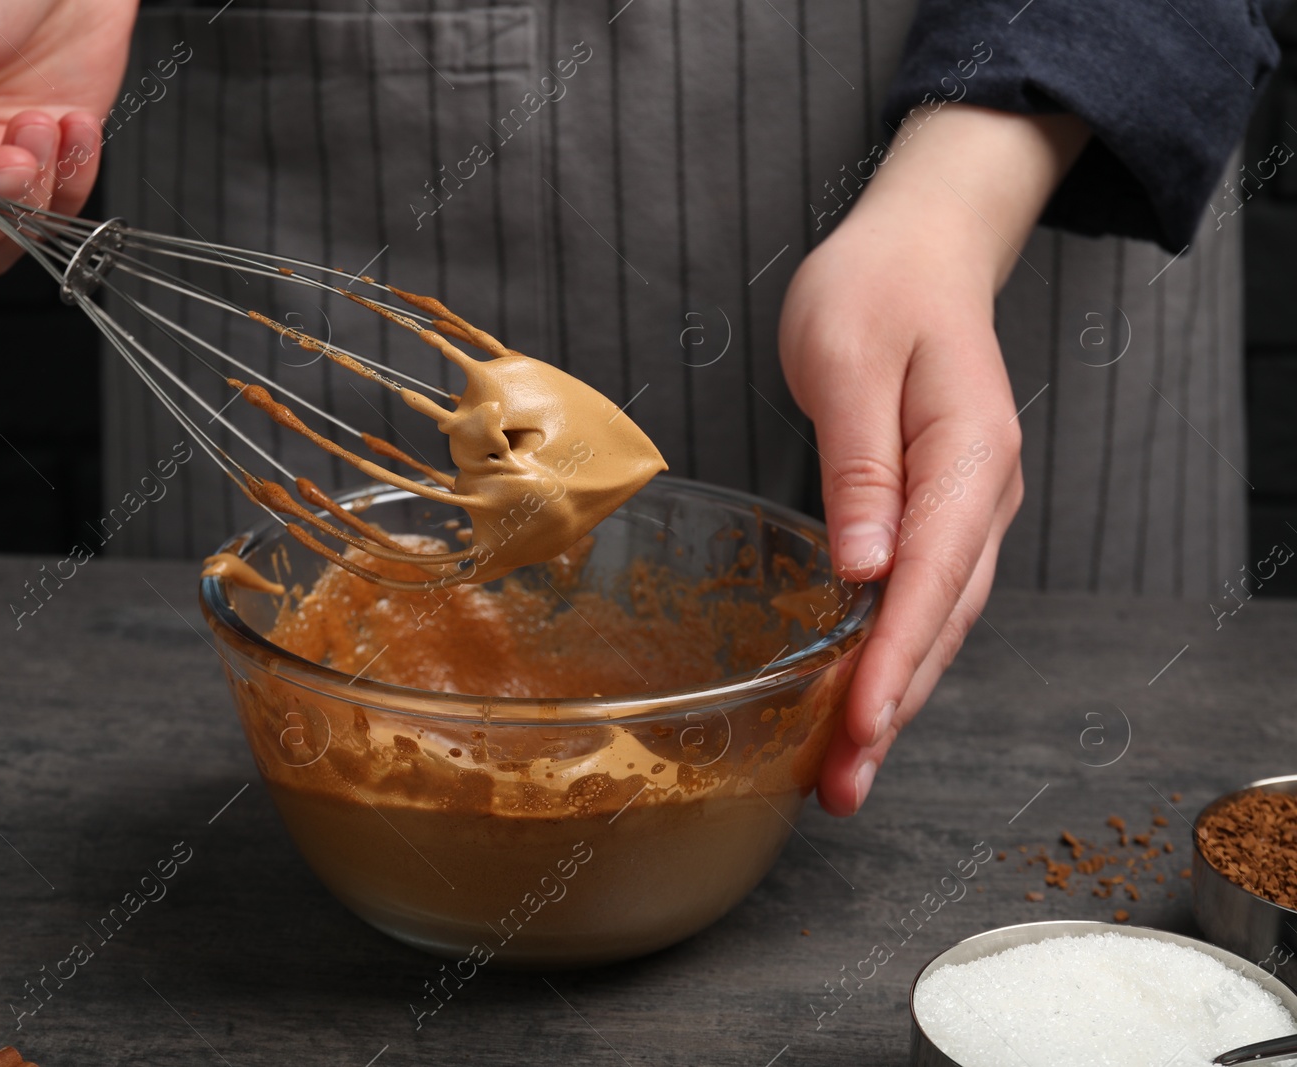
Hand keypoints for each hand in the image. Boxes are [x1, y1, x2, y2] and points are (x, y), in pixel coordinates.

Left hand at [779, 104, 1088, 816]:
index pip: (932, 577)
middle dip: (892, 709)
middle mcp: (981, 495)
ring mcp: (967, 510)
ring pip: (936, 623)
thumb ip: (859, 464)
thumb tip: (863, 567)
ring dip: (893, 699)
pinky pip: (921, 602)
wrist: (917, 253)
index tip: (860, 725)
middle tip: (839, 786)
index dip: (895, 660)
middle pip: (941, 621)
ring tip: (841, 773)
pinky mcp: (939, 517)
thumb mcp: (847, 359)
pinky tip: (855, 702)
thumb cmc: (874, 290)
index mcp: (968, 454)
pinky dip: (890, 658)